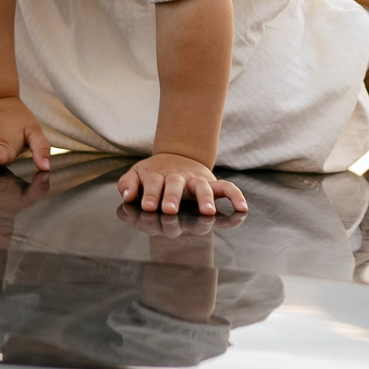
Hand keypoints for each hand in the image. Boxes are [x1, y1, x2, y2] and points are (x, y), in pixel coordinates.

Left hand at [116, 152, 247, 216]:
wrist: (177, 156)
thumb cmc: (154, 174)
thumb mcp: (136, 174)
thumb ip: (128, 184)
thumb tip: (127, 195)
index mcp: (158, 175)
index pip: (153, 183)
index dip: (149, 194)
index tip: (146, 206)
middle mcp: (179, 177)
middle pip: (176, 184)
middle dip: (172, 196)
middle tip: (169, 209)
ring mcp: (196, 180)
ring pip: (202, 187)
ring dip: (205, 198)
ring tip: (207, 212)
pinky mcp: (212, 183)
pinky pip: (227, 188)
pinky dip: (236, 196)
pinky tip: (242, 208)